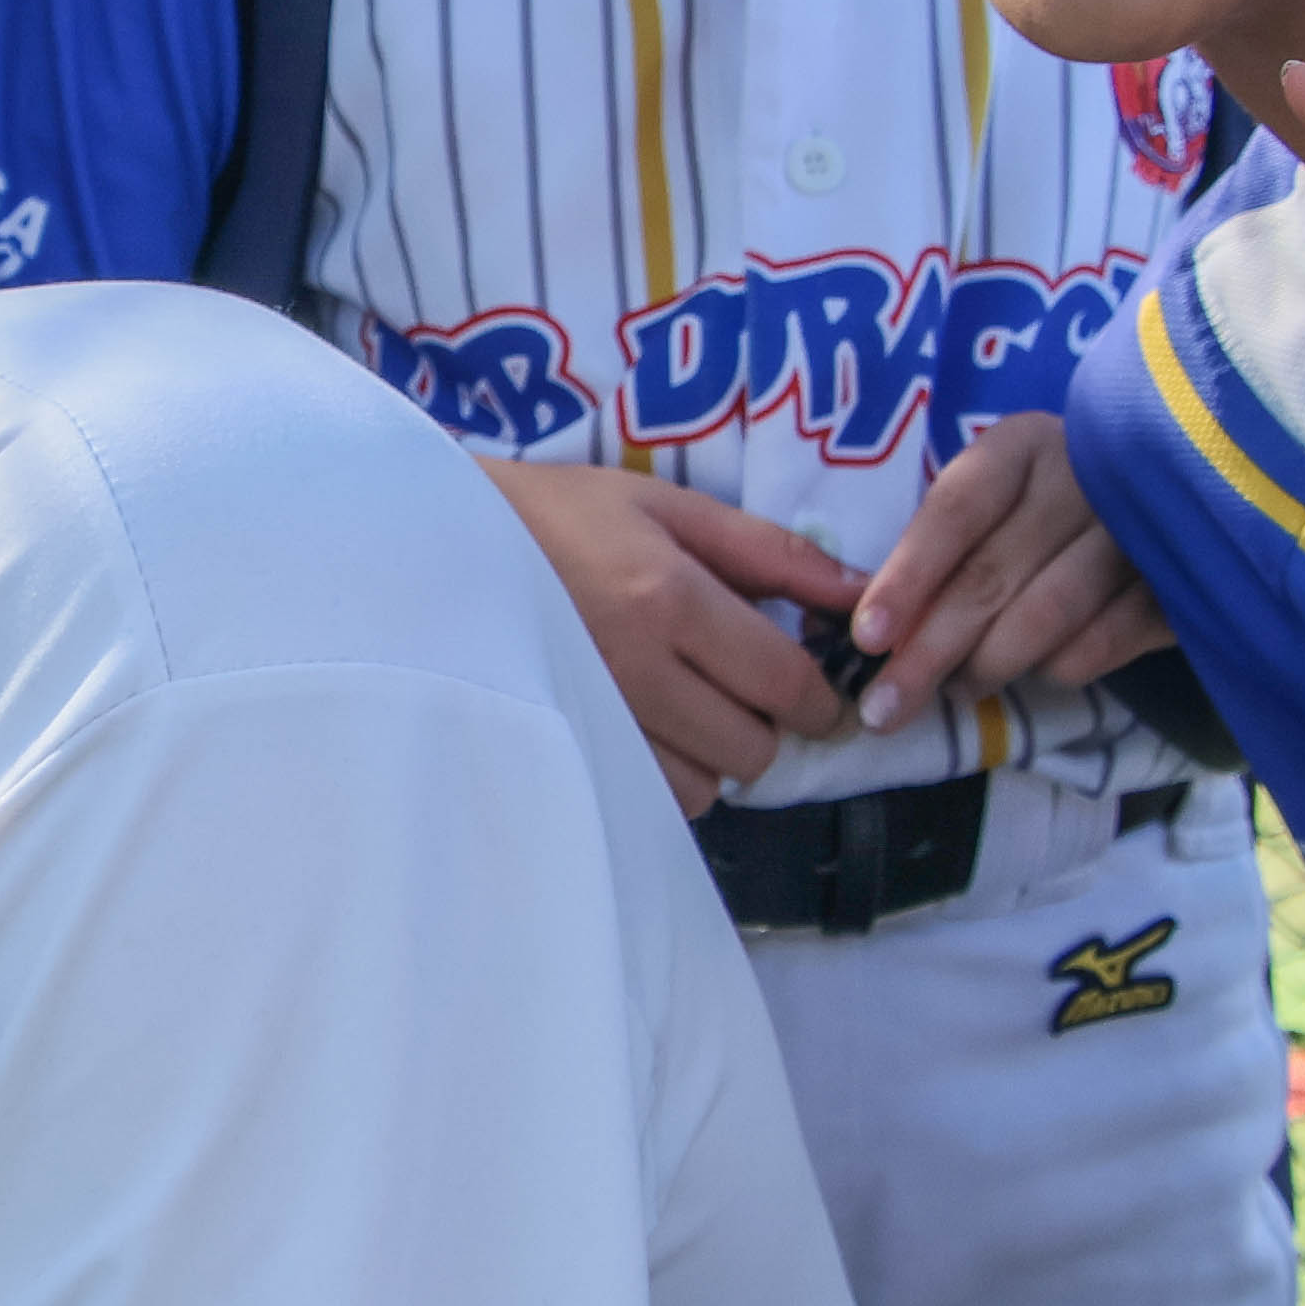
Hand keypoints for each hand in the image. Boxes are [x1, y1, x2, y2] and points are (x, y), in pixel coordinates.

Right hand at [479, 459, 857, 810]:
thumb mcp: (668, 506)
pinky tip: (654, 733)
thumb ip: (770, 552)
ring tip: (694, 712)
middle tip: (746, 695)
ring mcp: (593, 719)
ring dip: (715, 760)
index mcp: (669, 597)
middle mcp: (634, 669)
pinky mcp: (563, 750)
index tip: (818, 697)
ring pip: (702, 788)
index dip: (819, 702)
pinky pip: (648, 799)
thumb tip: (862, 590)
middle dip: (767, 729)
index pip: (783, 682)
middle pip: (750, 749)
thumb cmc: (565, 515)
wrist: (442, 545)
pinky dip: (667, 778)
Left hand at [847, 416, 1168, 722]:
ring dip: (991, 664)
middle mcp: (1083, 472)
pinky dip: (1062, 667)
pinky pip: (1108, 638)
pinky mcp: (1179, 577)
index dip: (907, 577)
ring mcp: (1139, 524)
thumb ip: (936, 554)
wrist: (1167, 506)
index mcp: (1022, 446)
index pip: (955, 510)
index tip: (868, 639)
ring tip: (958, 692)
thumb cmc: (1049, 510)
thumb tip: (860, 615)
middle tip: (885, 708)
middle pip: (991, 572)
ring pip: (1047, 612)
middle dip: (930, 650)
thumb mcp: (993, 508)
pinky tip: (1038, 676)